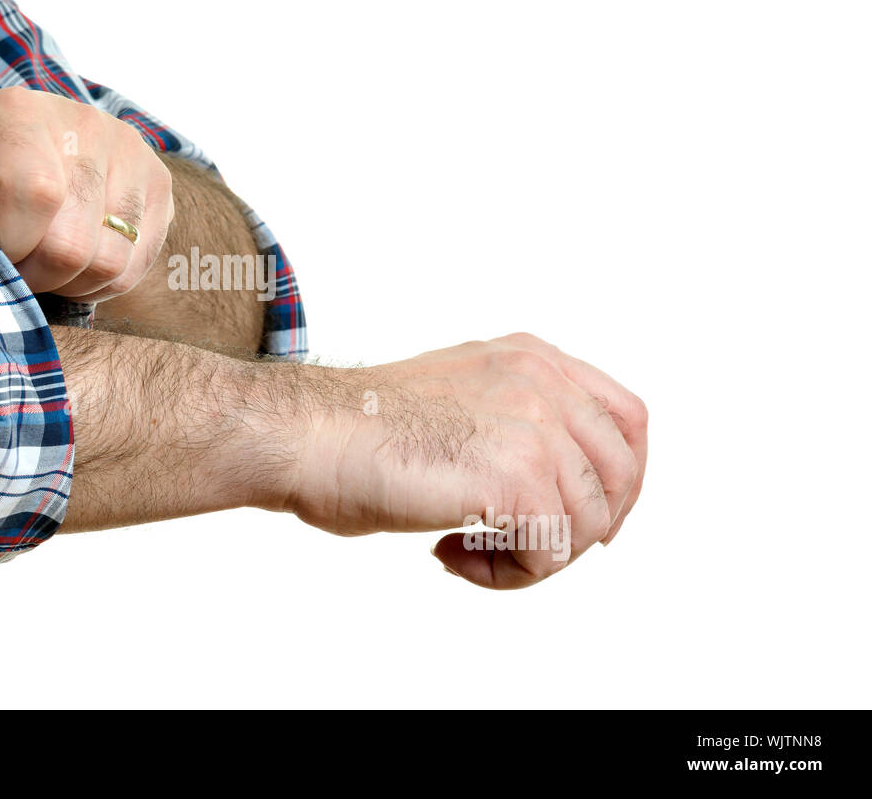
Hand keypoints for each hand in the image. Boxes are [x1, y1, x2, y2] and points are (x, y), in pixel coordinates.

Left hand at [0, 87, 173, 314]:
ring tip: (43, 265)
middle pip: (71, 244)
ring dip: (67, 285)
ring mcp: (131, 154)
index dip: (8, 247)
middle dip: (33, 278)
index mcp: (18, 115)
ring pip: (107, 264)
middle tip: (13, 269)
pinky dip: (97, 284)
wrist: (34, 138)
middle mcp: (85, 124)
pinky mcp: (159, 185)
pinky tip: (74, 264)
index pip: (34, 194)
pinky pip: (132, 268)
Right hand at [287, 333, 647, 587]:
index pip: (626, 419)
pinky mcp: (519, 479)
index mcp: (531, 357)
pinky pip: (551, 556)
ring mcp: (536, 427)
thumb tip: (553, 486)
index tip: (584, 520)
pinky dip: (506, 576)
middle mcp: (543, 382)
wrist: (308, 435)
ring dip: (530, 558)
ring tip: (464, 549)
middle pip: (620, 476)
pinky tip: (447, 551)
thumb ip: (510, 417)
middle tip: (517, 548)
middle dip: (581, 529)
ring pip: (589, 525)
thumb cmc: (356, 430)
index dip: (618, 479)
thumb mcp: (455, 395)